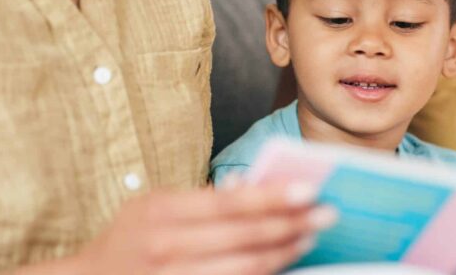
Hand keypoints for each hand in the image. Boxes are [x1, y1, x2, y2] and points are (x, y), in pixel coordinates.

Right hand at [16, 183, 335, 274]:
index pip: (228, 203)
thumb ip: (201, 200)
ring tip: (310, 237)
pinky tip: (283, 264)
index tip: (309, 188)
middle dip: (291, 224)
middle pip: (244, 238)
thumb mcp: (154, 206)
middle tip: (326, 214)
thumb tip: (256, 187)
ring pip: (245, 269)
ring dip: (284, 252)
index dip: (272, 197)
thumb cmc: (129, 240)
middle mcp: (166, 248)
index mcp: (160, 212)